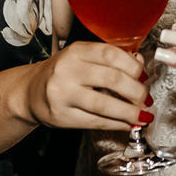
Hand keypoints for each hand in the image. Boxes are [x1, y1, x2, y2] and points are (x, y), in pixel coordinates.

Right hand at [25, 41, 150, 130]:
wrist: (30, 93)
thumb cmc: (62, 73)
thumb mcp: (83, 59)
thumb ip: (110, 60)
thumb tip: (140, 66)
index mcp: (76, 51)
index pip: (111, 54)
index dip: (133, 66)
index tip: (144, 76)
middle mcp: (68, 70)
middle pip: (111, 79)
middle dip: (136, 91)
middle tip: (146, 98)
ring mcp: (63, 94)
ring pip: (104, 104)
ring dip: (129, 112)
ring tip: (143, 115)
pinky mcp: (62, 116)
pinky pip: (95, 121)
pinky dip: (116, 124)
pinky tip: (127, 123)